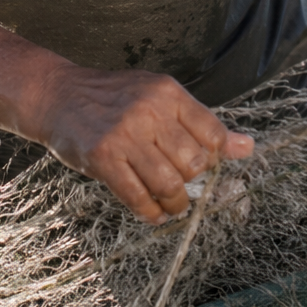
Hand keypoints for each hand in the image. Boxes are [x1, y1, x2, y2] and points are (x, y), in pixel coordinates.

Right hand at [34, 65, 253, 223]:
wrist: (59, 96)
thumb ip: (200, 123)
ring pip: (169, 184)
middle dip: (193, 183)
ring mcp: (125, 135)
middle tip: (183, 185)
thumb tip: (247, 147)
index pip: (213, 134)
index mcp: (168, 93)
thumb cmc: (115, 99)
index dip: (214, 158)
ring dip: (175, 203)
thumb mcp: (159, 98)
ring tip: (171, 204)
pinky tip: (153, 213)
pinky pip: (137, 197)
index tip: (202, 165)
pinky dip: (151, 213)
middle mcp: (150, 111)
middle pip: (193, 163)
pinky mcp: (103, 158)